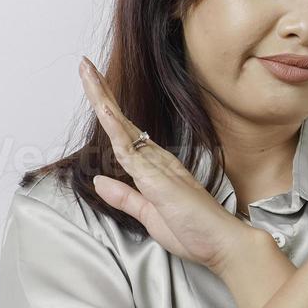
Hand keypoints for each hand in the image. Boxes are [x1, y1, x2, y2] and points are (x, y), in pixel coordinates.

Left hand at [78, 56, 262, 274]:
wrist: (223, 244)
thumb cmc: (193, 231)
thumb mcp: (148, 215)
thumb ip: (125, 197)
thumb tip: (99, 180)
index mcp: (153, 167)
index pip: (122, 133)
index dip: (106, 109)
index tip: (93, 86)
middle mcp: (156, 159)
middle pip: (120, 120)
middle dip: (100, 92)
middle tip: (84, 64)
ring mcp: (156, 165)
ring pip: (121, 126)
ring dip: (102, 99)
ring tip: (87, 72)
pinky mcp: (157, 178)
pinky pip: (130, 149)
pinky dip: (114, 128)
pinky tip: (102, 109)